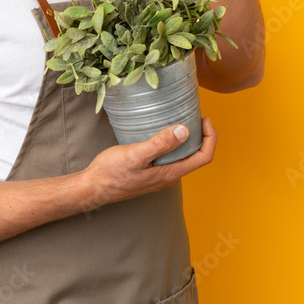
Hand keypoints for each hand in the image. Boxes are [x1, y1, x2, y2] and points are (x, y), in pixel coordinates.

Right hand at [78, 117, 216, 212]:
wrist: (92, 188)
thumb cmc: (111, 173)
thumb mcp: (136, 155)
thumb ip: (160, 144)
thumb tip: (185, 130)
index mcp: (170, 173)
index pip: (204, 157)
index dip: (211, 138)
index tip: (205, 119)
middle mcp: (168, 176)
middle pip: (196, 157)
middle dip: (202, 136)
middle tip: (195, 115)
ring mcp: (159, 176)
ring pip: (182, 157)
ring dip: (188, 140)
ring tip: (181, 119)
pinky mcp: (149, 173)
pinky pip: (169, 158)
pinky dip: (173, 143)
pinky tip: (161, 132)